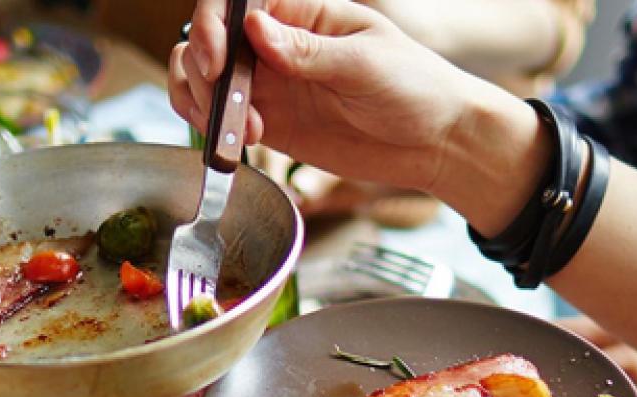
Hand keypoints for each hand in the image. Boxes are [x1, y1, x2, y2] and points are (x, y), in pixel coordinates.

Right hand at [170, 0, 498, 193]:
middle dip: (200, 68)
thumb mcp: (365, 64)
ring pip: (204, 80)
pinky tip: (242, 142)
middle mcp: (276, 43)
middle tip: (223, 100)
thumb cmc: (415, 86)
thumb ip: (308, 52)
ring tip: (239, 129)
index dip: (212, 22)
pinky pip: (222, 120)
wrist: (436, 142)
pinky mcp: (270, 124)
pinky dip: (214, 130)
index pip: (237, 1)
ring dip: (200, 101)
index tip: (218, 58)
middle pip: (208, 40)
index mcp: (302, 12)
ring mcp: (270, 84)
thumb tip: (255, 28)